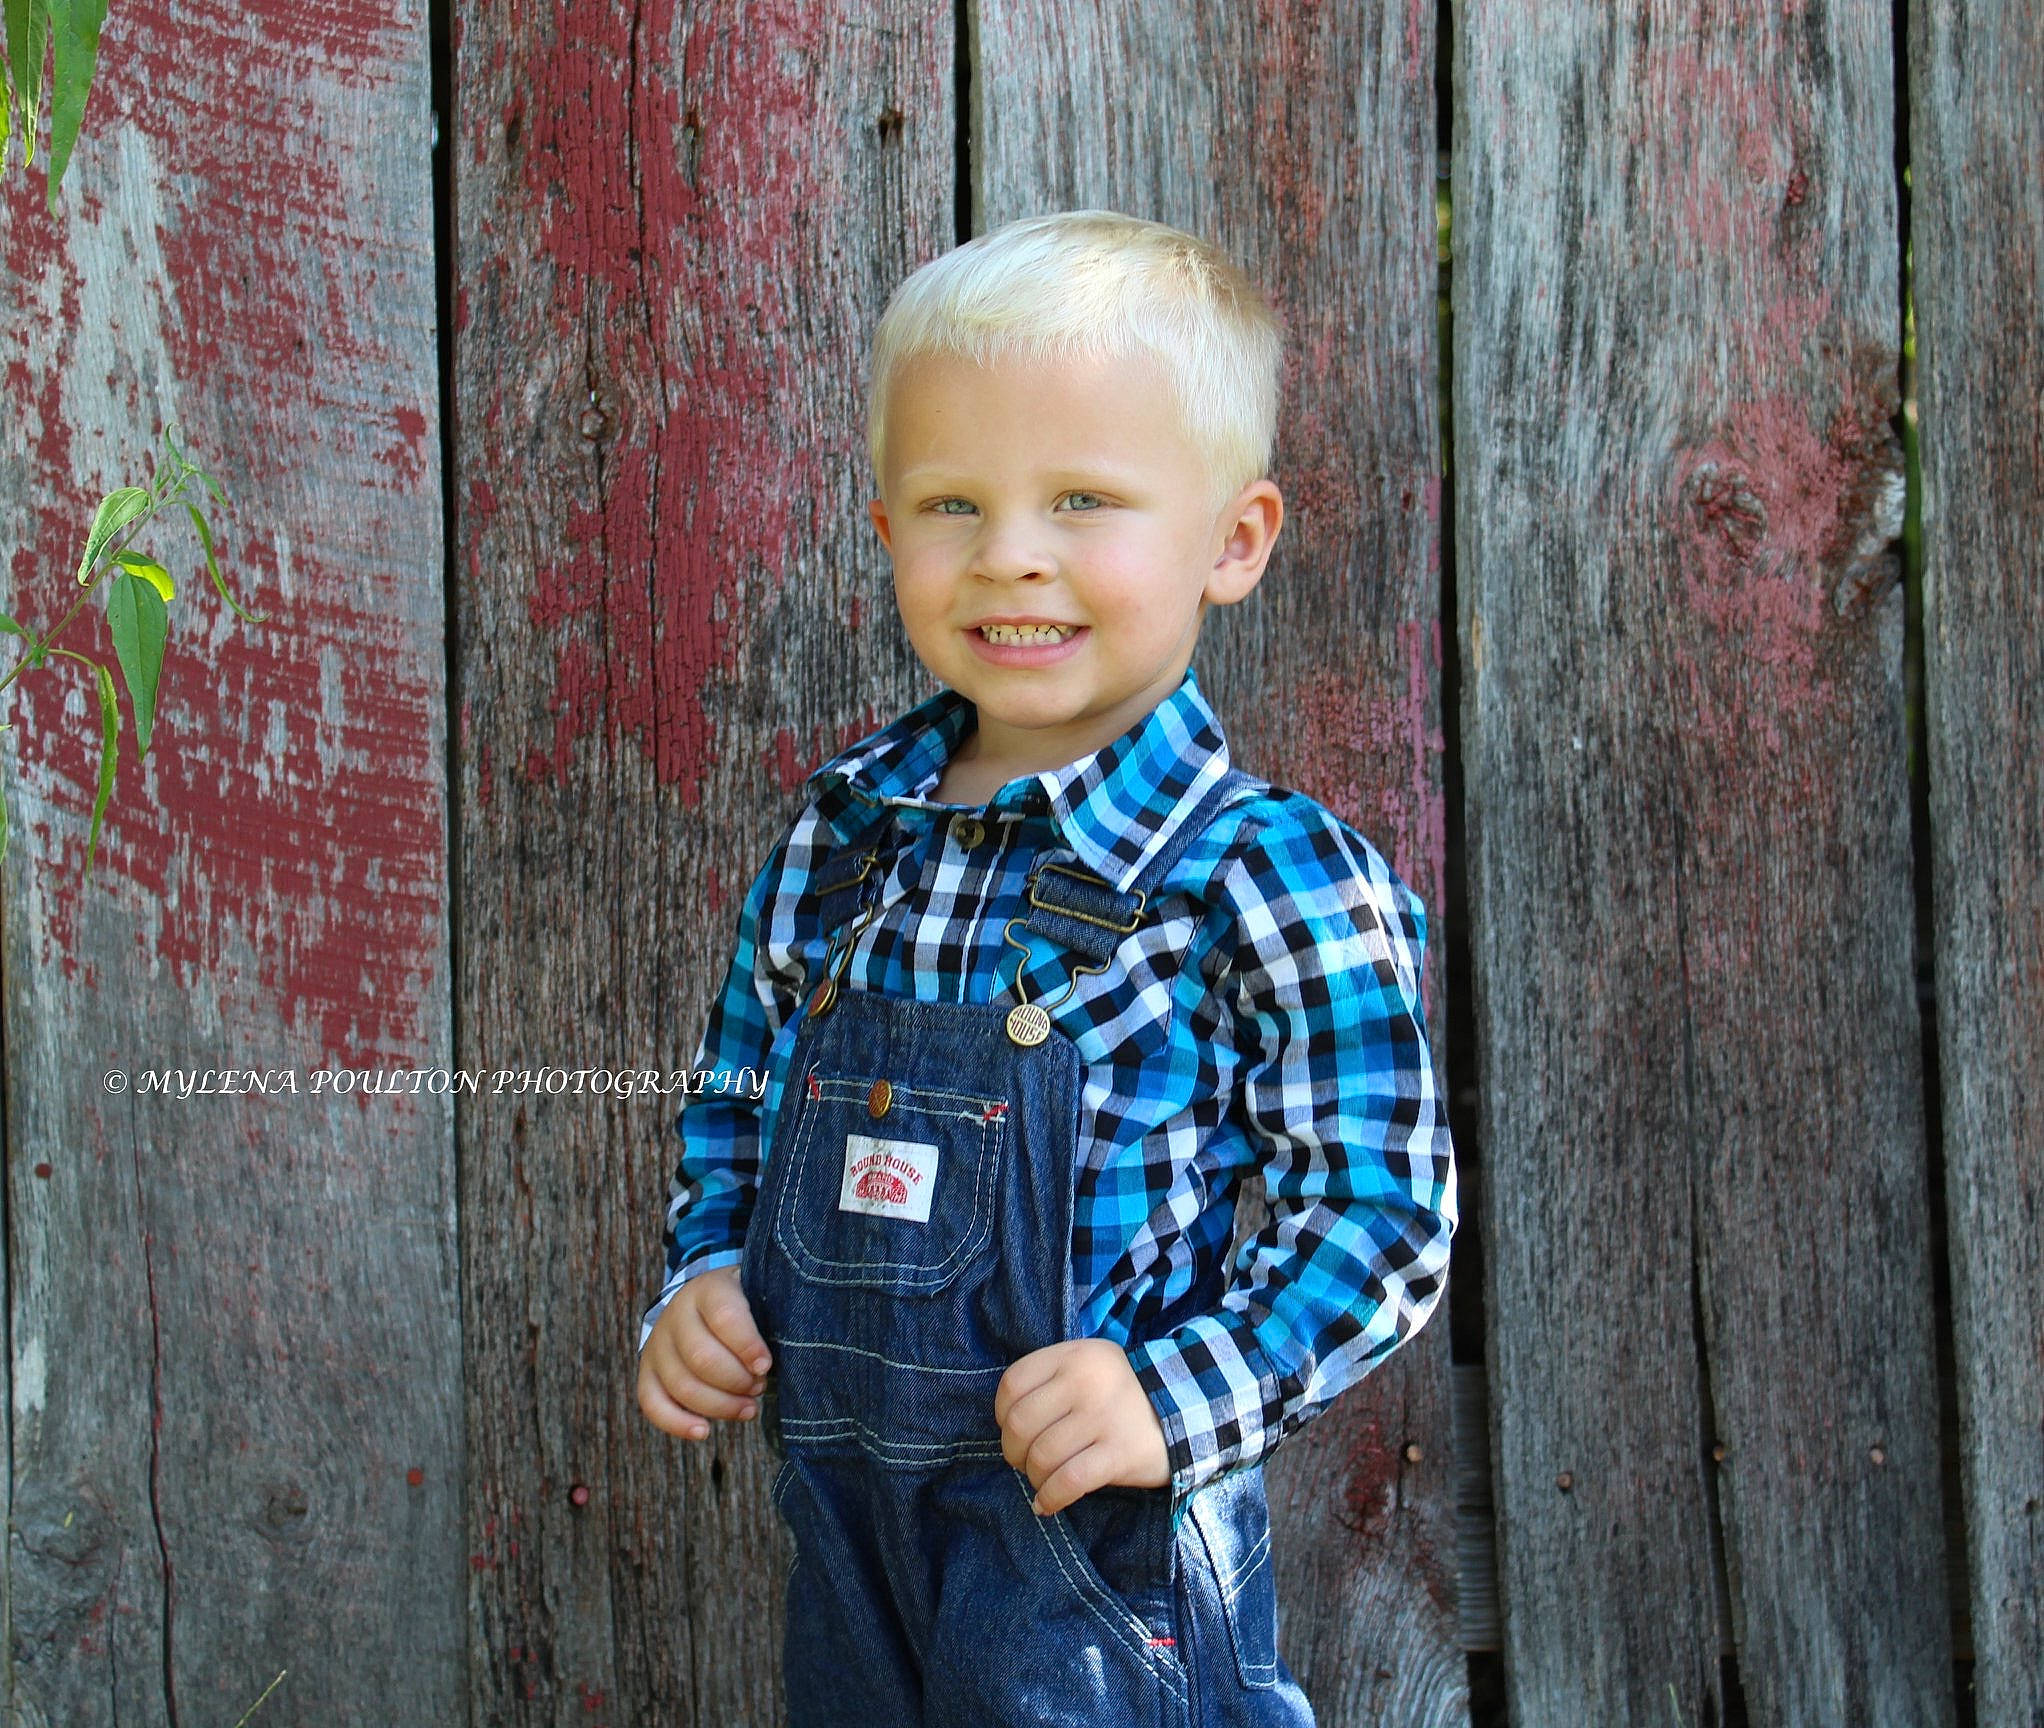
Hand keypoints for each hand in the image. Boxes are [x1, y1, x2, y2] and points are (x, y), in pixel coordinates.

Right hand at [636, 1264, 772, 1441]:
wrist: (704, 1299)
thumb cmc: (744, 1304)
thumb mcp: (758, 1295)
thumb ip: (770, 1317)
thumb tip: (782, 1358)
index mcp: (708, 1289)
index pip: (724, 1316)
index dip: (747, 1346)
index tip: (766, 1366)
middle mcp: (676, 1314)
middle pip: (702, 1357)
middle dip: (737, 1381)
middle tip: (759, 1386)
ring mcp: (658, 1344)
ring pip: (681, 1385)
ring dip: (719, 1406)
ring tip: (748, 1408)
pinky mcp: (647, 1371)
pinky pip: (652, 1403)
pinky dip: (677, 1423)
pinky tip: (704, 1431)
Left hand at [994, 1339, 1169, 1515]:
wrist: (1189, 1404)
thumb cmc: (1124, 1390)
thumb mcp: (1090, 1364)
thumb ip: (1052, 1379)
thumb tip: (1008, 1423)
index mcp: (1072, 1356)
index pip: (1012, 1384)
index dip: (1001, 1414)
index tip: (1013, 1430)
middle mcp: (1084, 1383)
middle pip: (1020, 1424)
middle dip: (1013, 1452)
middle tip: (1023, 1462)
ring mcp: (1102, 1418)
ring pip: (1042, 1456)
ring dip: (1034, 1478)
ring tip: (1042, 1482)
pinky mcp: (1119, 1453)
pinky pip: (1069, 1481)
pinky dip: (1051, 1498)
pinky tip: (1047, 1504)